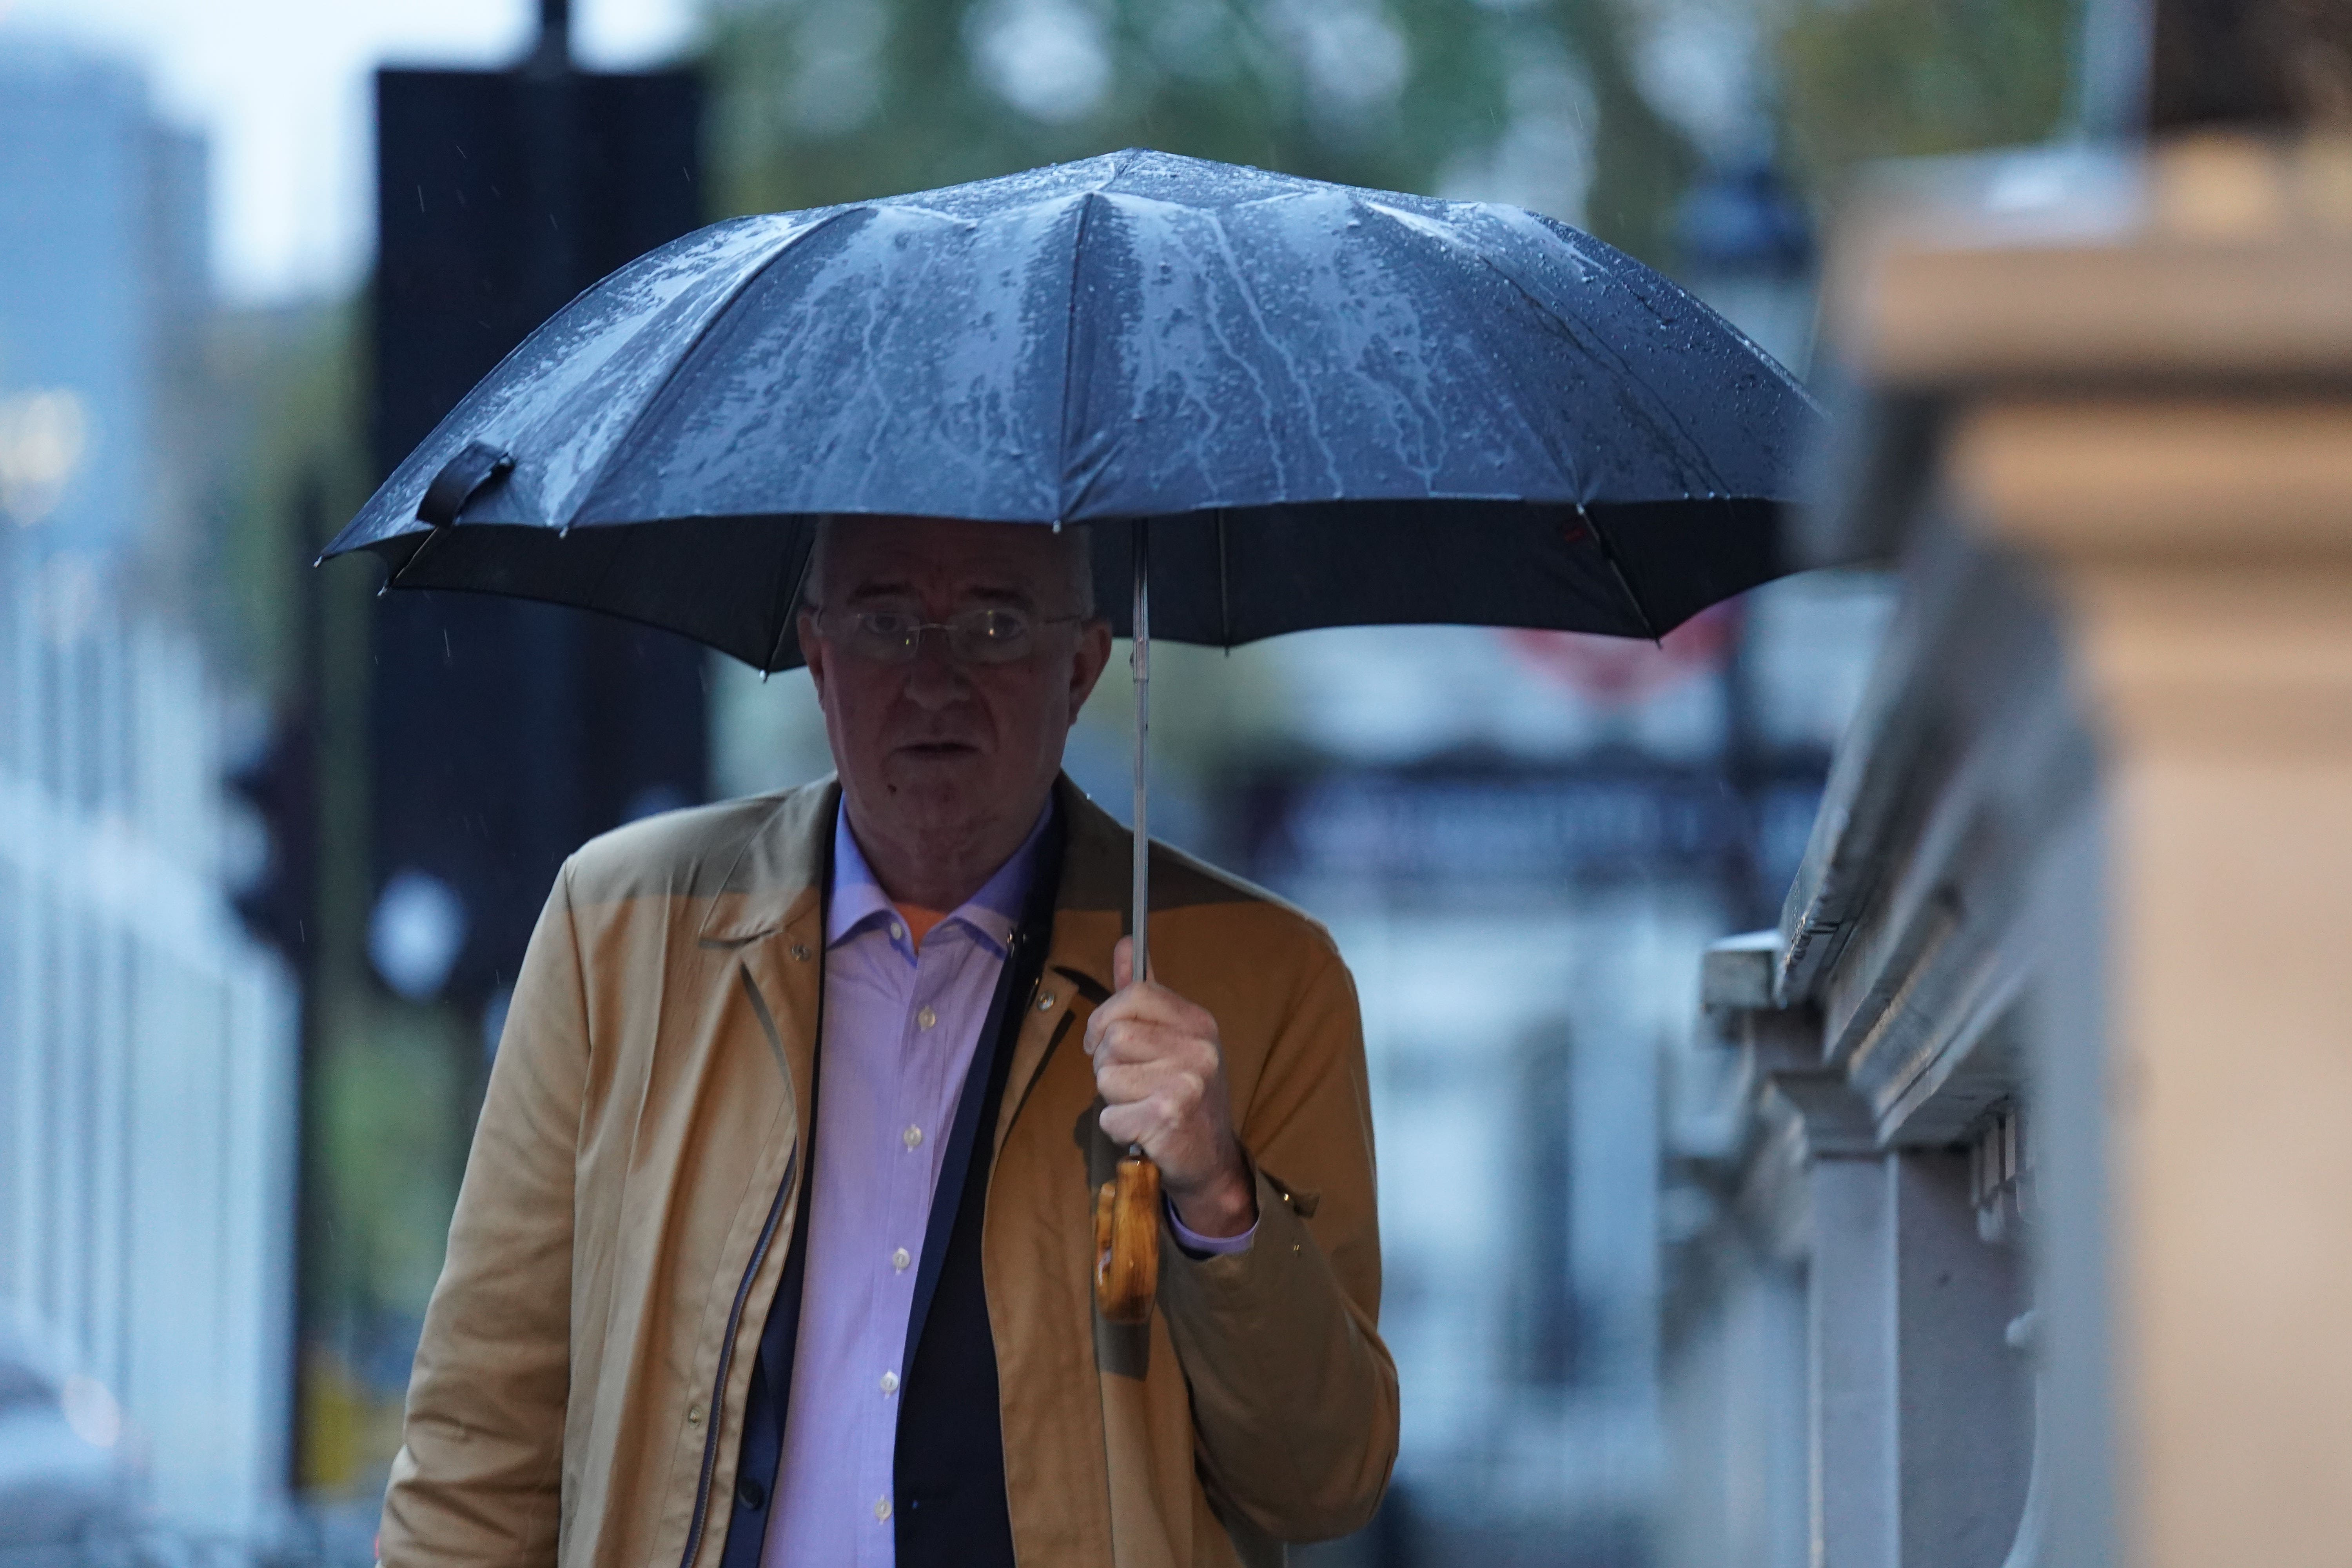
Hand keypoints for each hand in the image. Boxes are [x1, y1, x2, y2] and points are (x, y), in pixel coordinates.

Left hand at [1084, 937, 1256, 1237]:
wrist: (1211, 1161)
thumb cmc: (1184, 1096)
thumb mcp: (1173, 1040)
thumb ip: (1144, 996)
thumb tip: (1124, 943)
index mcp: (1197, 1022)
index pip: (1134, 994)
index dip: (1106, 1019)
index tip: (1104, 1042)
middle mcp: (1198, 1047)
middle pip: (1113, 1037)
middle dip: (1108, 1064)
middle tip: (1132, 1084)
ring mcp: (1186, 1082)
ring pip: (1106, 1075)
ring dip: (1112, 1098)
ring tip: (1140, 1106)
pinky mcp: (1168, 1117)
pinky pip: (1110, 1116)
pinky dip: (1117, 1128)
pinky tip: (1142, 1130)